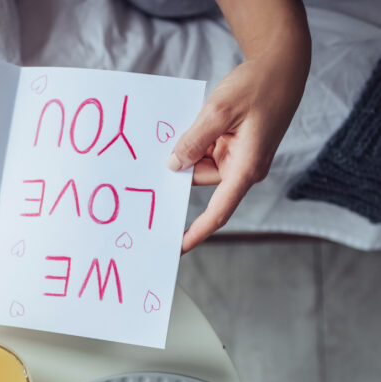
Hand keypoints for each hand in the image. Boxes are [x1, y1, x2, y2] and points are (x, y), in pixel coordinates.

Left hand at [170, 1, 310, 252]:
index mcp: (246, 168)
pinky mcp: (235, 147)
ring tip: (200, 118)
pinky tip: (201, 120)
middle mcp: (244, 168)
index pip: (218, 211)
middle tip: (169, 140)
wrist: (282, 64)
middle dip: (184, 161)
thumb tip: (173, 166)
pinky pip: (206, 151)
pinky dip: (198, 140)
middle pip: (199, 178)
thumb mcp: (219, 110)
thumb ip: (194, 140)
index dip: (197, 231)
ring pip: (200, 164)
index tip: (177, 247)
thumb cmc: (257, 85)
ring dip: (192, 145)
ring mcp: (240, 158)